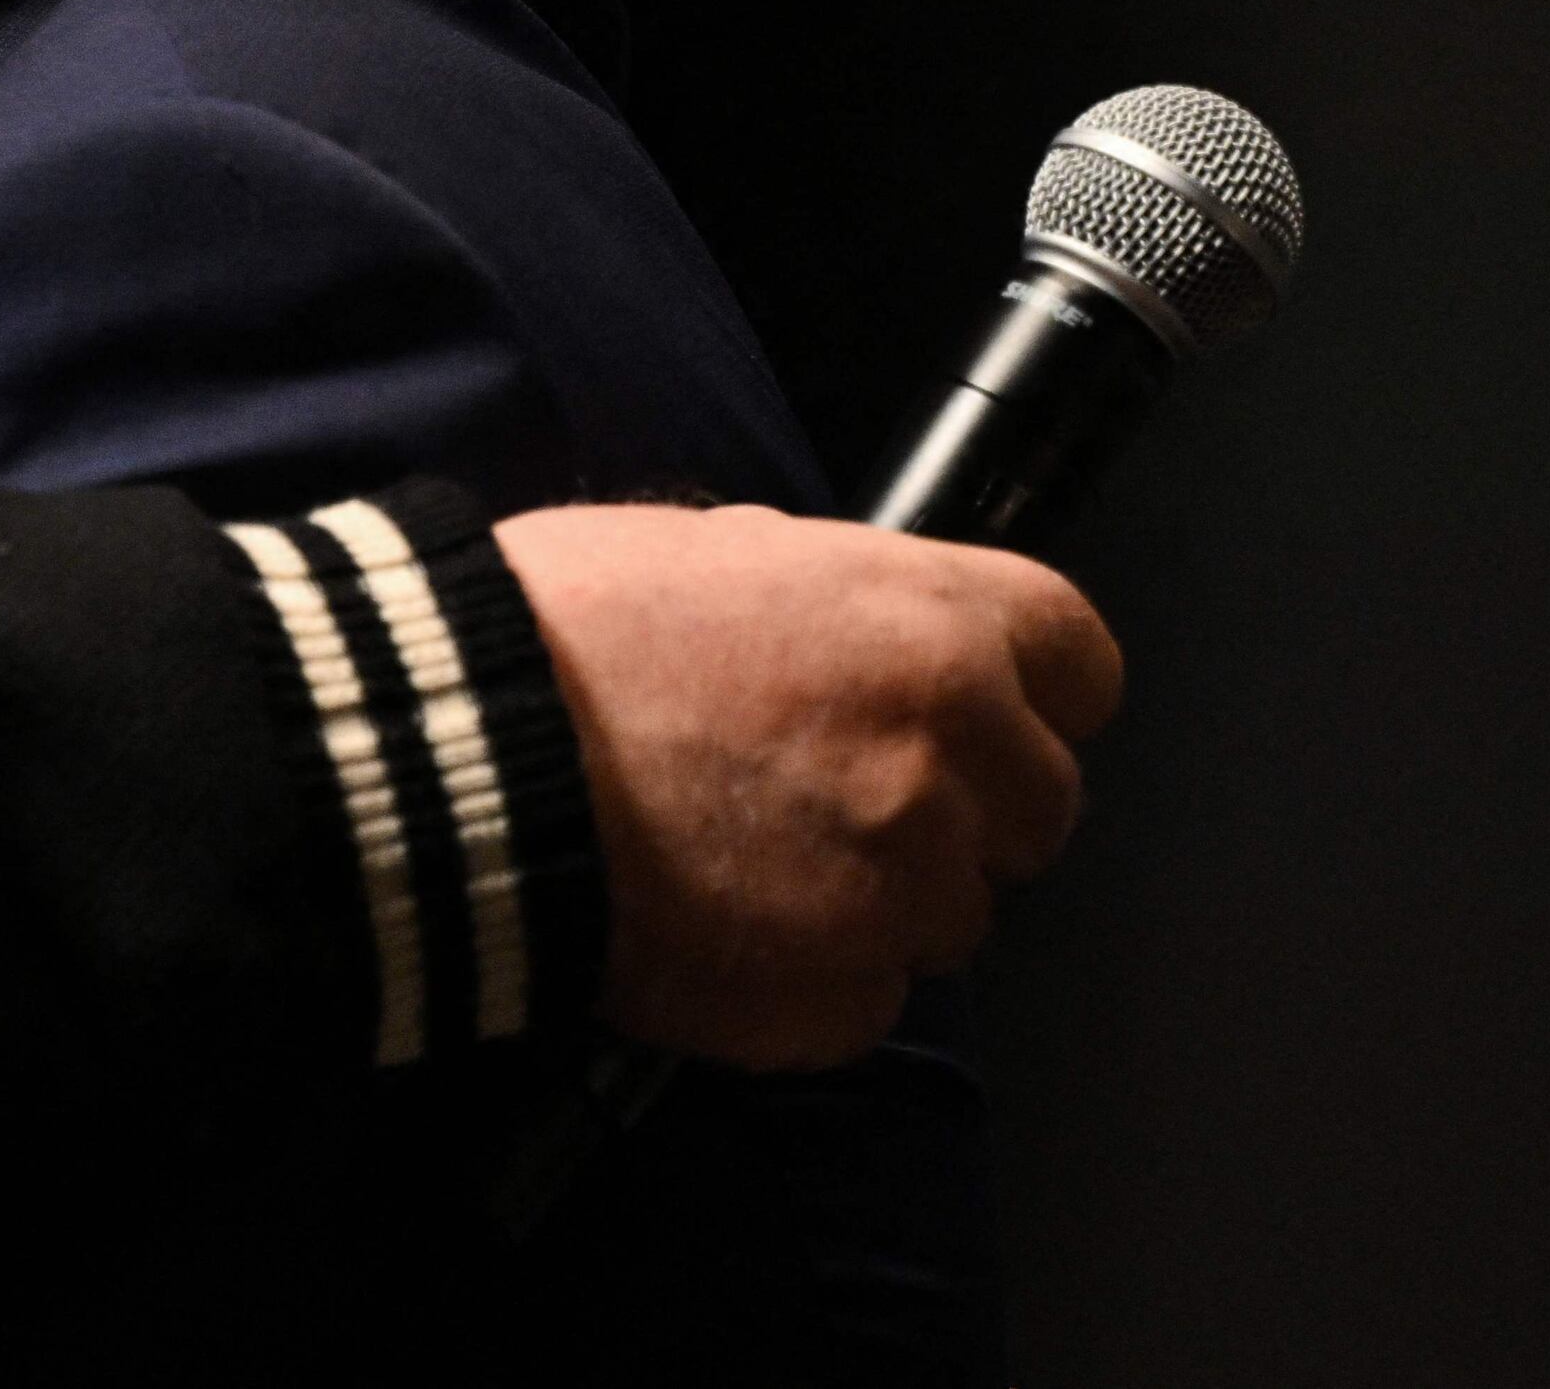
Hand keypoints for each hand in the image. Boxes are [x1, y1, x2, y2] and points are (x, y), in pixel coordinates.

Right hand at [495, 501, 1120, 1072]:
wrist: (463, 754)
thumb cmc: (567, 624)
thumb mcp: (727, 546)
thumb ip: (845, 598)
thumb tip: (873, 635)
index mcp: (935, 623)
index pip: (1085, 665)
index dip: (1032, 690)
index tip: (980, 709)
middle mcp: (952, 755)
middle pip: (1042, 810)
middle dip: (964, 807)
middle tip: (840, 797)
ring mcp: (904, 888)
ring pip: (956, 917)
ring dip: (881, 899)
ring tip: (754, 864)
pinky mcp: (837, 996)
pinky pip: (868, 1002)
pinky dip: (810, 980)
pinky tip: (722, 928)